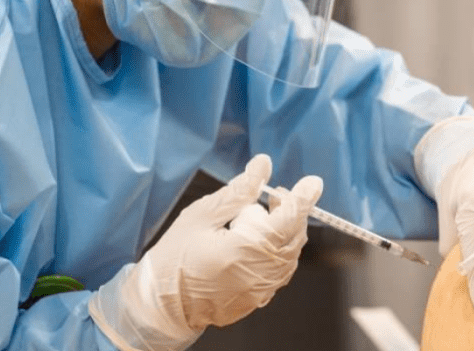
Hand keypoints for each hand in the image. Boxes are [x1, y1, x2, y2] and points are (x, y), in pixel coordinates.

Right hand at [89, 154, 321, 350]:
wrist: (161, 306)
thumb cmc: (174, 260)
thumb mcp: (201, 217)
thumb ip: (237, 192)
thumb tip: (262, 166)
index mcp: (246, 250)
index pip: (289, 218)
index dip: (302, 197)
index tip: (312, 182)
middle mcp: (261, 273)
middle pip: (294, 234)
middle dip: (289, 210)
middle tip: (271, 195)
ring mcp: (263, 289)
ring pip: (290, 252)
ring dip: (283, 230)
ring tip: (257, 217)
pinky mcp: (260, 298)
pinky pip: (281, 268)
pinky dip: (276, 250)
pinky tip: (254, 242)